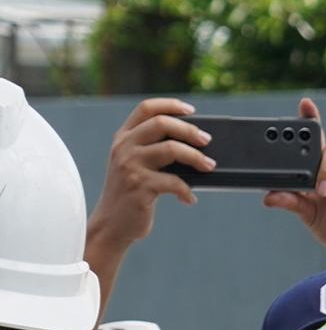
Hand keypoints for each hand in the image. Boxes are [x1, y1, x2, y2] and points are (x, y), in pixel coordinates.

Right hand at [83, 98, 211, 272]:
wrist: (112, 224)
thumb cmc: (132, 193)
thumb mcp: (136, 165)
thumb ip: (154, 150)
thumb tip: (197, 146)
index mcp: (123, 137)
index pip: (146, 109)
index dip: (170, 105)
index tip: (192, 111)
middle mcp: (124, 147)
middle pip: (161, 124)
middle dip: (189, 130)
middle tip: (207, 141)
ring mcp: (130, 166)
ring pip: (170, 149)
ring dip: (196, 157)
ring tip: (209, 166)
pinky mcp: (139, 187)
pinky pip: (174, 182)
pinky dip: (187, 191)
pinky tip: (189, 199)